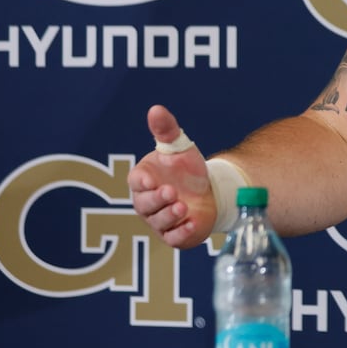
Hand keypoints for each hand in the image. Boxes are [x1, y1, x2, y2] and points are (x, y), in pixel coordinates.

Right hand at [127, 104, 215, 249]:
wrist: (210, 192)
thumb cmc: (188, 170)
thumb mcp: (180, 148)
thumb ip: (167, 130)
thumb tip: (156, 109)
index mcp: (144, 180)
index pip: (135, 181)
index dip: (141, 181)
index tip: (151, 179)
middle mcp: (147, 202)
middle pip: (144, 204)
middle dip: (156, 199)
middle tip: (171, 192)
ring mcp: (159, 220)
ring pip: (158, 221)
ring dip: (169, 215)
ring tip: (183, 206)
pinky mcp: (174, 234)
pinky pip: (173, 238)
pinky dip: (181, 233)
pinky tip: (192, 224)